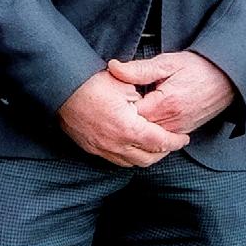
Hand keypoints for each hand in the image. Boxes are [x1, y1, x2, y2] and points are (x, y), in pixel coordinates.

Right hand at [57, 67, 190, 166]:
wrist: (61, 87)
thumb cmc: (92, 82)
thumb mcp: (125, 85)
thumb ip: (143, 102)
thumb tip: (151, 110)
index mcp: (128, 127)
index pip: (159, 142)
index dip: (174, 141)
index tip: (183, 138)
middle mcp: (115, 144)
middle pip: (148, 159)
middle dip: (162, 152)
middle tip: (170, 142)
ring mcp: (102, 149)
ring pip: (131, 163)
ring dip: (145, 156)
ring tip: (153, 145)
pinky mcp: (91, 149)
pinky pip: (115, 160)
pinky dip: (128, 156)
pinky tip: (132, 146)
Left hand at [107, 50, 237, 137]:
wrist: (228, 78)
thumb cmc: (198, 67)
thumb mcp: (167, 62)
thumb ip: (139, 69)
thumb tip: (114, 68)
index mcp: (164, 104)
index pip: (129, 116)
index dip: (117, 108)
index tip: (110, 99)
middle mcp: (172, 123)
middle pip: (137, 131)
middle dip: (124, 121)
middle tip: (113, 109)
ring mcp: (179, 131)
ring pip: (148, 139)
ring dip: (136, 129)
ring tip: (125, 117)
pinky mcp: (184, 133)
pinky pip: (161, 140)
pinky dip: (150, 133)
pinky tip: (142, 123)